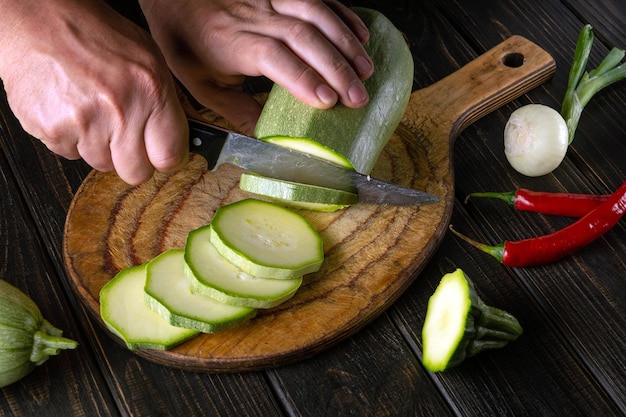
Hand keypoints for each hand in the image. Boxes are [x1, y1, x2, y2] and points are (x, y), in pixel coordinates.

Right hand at [0, 0, 188, 184]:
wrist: (36, 19)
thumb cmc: (92, 34)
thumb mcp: (147, 58)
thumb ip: (165, 101)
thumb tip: (181, 137)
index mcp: (151, 91)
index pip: (170, 156)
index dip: (164, 159)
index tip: (159, 155)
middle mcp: (120, 109)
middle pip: (136, 173)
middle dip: (131, 160)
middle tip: (122, 137)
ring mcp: (85, 122)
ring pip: (101, 164)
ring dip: (97, 145)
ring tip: (90, 110)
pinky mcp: (52, 129)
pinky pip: (69, 154)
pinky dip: (69, 138)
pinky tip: (69, 109)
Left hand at [139, 0, 373, 134]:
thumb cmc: (185, 40)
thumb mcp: (198, 82)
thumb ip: (233, 110)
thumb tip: (264, 137)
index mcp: (232, 42)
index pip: (274, 57)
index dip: (303, 79)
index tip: (328, 102)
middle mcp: (254, 16)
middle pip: (304, 37)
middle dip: (337, 69)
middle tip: (358, 97)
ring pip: (316, 14)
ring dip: (346, 43)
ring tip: (366, 71)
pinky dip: (344, 15)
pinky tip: (361, 35)